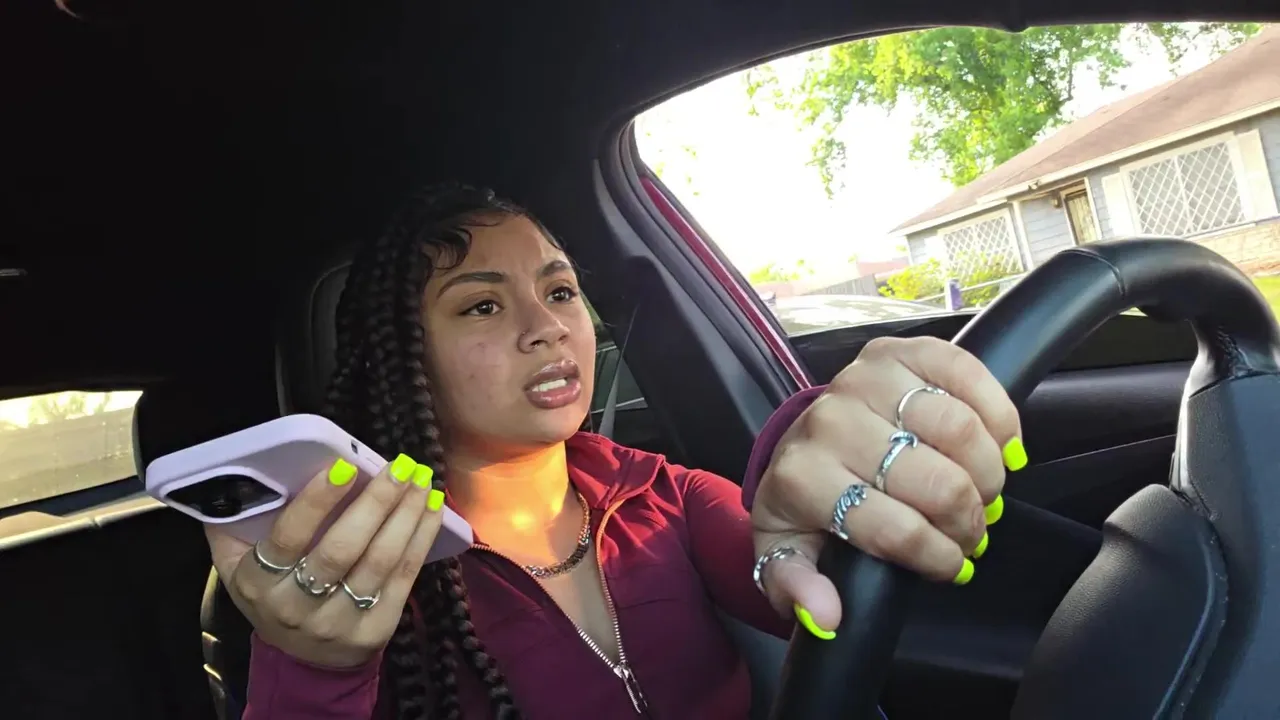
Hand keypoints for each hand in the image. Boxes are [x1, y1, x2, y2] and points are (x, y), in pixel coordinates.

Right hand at [206, 453, 444, 667]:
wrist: (302, 657)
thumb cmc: (272, 590)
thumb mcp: (237, 562)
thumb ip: (234, 520)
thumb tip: (243, 470)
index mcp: (259, 583)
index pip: (287, 539)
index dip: (316, 502)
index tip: (344, 467)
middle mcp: (297, 608)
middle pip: (341, 549)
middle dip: (375, 502)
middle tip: (399, 465)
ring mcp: (339, 622)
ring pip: (380, 562)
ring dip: (406, 515)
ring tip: (421, 478)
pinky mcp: (377, 630)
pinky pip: (404, 576)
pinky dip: (421, 537)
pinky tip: (431, 507)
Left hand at [750, 336, 1025, 637]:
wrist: (805, 442)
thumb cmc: (806, 504)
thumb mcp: (789, 553)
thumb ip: (798, 588)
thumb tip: (828, 617)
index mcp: (801, 477)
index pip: (893, 528)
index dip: (934, 556)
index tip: (949, 566)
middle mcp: (831, 420)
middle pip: (936, 481)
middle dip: (968, 520)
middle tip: (972, 532)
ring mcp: (865, 379)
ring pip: (960, 428)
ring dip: (989, 472)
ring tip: (984, 493)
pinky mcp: (900, 351)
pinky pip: (967, 373)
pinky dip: (998, 414)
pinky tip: (999, 445)